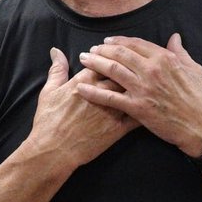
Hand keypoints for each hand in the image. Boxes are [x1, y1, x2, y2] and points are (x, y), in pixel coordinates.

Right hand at [30, 48, 137, 167]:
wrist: (54, 150)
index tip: (114, 57)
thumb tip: (57, 51)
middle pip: (122, 73)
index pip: (104, 61)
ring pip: (132, 92)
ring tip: (147, 82)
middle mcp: (101, 93)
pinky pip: (137, 117)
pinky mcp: (118, 128)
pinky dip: (146, 109)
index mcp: (84, 82)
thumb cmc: (49, 121)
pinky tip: (153, 105)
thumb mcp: (49, 92)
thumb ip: (57, 69)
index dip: (111, 57)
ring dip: (141, 86)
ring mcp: (111, 110)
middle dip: (129, 68)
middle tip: (135, 67)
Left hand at [76, 33, 201, 155]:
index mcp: (165, 59)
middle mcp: (151, 70)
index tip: (107, 42)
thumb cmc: (201, 99)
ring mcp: (143, 89)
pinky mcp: (137, 108)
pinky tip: (81, 88)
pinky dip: (94, 92)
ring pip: (112, 71)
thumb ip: (181, 52)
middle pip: (120, 54)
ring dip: (95, 64)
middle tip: (90, 50)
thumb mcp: (194, 69)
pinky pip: (110, 98)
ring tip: (84, 61)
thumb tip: (174, 37)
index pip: (136, 44)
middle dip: (102, 50)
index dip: (119, 41)